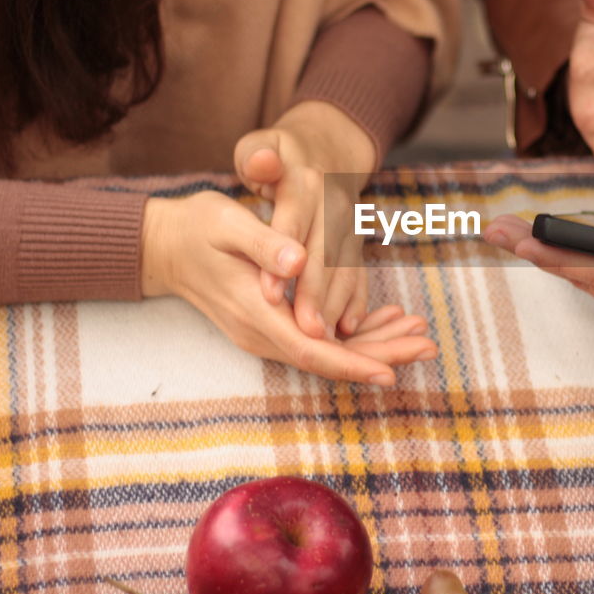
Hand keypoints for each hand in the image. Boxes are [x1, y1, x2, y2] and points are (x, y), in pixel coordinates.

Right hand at [142, 191, 435, 384]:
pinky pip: (319, 339)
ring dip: (374, 345)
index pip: (310, 350)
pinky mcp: (273, 324)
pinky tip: (388, 319)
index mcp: (253, 312)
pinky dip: (356, 333)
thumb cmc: (197, 227)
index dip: (352, 362)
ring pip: (327, 351)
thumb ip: (263, 243)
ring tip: (420, 333)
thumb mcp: (226, 222)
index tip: (391, 371)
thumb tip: (295, 264)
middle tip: (429, 347)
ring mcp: (265, 333)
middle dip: (380, 356)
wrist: (165, 245)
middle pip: (327, 359)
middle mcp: (260, 332)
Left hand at [234, 102, 375, 339]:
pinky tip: (349, 328)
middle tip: (305, 329)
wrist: (322, 147)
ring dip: (337, 303)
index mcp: (304, 181)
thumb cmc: (276, 154)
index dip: (282, 257)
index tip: (270, 294)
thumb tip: (264, 163)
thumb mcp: (258, 148)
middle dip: (316, 292)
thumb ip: (256, 158)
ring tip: (323, 338)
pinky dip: (357, 301)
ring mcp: (348, 222)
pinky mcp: (355, 239)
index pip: (293, 221)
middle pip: (325, 251)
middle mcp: (332, 203)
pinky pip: (360, 272)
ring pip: (345, 266)